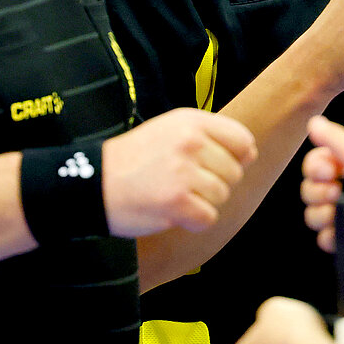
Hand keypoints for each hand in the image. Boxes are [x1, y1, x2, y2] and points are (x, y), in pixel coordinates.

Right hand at [101, 108, 255, 235]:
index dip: (237, 158)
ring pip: (222, 196)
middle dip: (215, 184)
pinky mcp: (176, 202)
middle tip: (182, 184)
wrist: (92, 183)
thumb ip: (210, 136)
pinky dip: (193, 221)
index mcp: (191, 122)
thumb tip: (251, 152)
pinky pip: (208, 218)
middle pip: (234, 173)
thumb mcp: (169, 131)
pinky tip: (171, 211)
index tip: (215, 166)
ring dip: (202, 202)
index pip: (242, 141)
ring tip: (173, 195)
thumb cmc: (134, 160)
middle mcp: (190, 143)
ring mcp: (183, 172)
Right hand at [300, 116, 343, 253]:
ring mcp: (340, 215)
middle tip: (336, 193)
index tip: (328, 171)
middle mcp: (339, 190)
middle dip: (318, 192)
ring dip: (321, 214)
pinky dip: (329, 236)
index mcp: (342, 168)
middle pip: (308, 191)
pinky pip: (324, 238)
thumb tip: (314, 122)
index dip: (315, 168)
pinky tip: (341, 231)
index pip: (312, 166)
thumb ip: (334, 139)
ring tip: (337, 212)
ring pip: (312, 216)